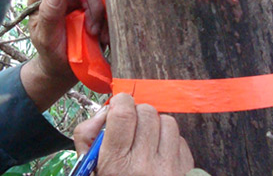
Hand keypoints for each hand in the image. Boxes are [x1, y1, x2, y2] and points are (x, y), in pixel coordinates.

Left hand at [27, 0, 107, 80]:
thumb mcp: (45, 38)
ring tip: (95, 35)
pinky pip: (111, 5)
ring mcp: (83, 0)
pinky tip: (103, 37)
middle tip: (90, 27)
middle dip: (90, 2)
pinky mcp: (99, 9)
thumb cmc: (51, 52)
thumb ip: (49, 15)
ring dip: (100, 12)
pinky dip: (110, 20)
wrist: (66, 68)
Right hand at [73, 94, 194, 175]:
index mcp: (115, 165)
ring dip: (155, 126)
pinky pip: (180, 139)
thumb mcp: (88, 169)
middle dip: (137, 115)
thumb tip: (105, 112)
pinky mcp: (185, 171)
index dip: (120, 103)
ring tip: (146, 141)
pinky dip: (169, 141)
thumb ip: (87, 136)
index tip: (118, 107)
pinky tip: (159, 155)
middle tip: (130, 128)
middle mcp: (144, 166)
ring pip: (167, 122)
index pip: (123, 114)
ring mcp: (169, 169)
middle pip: (146, 113)